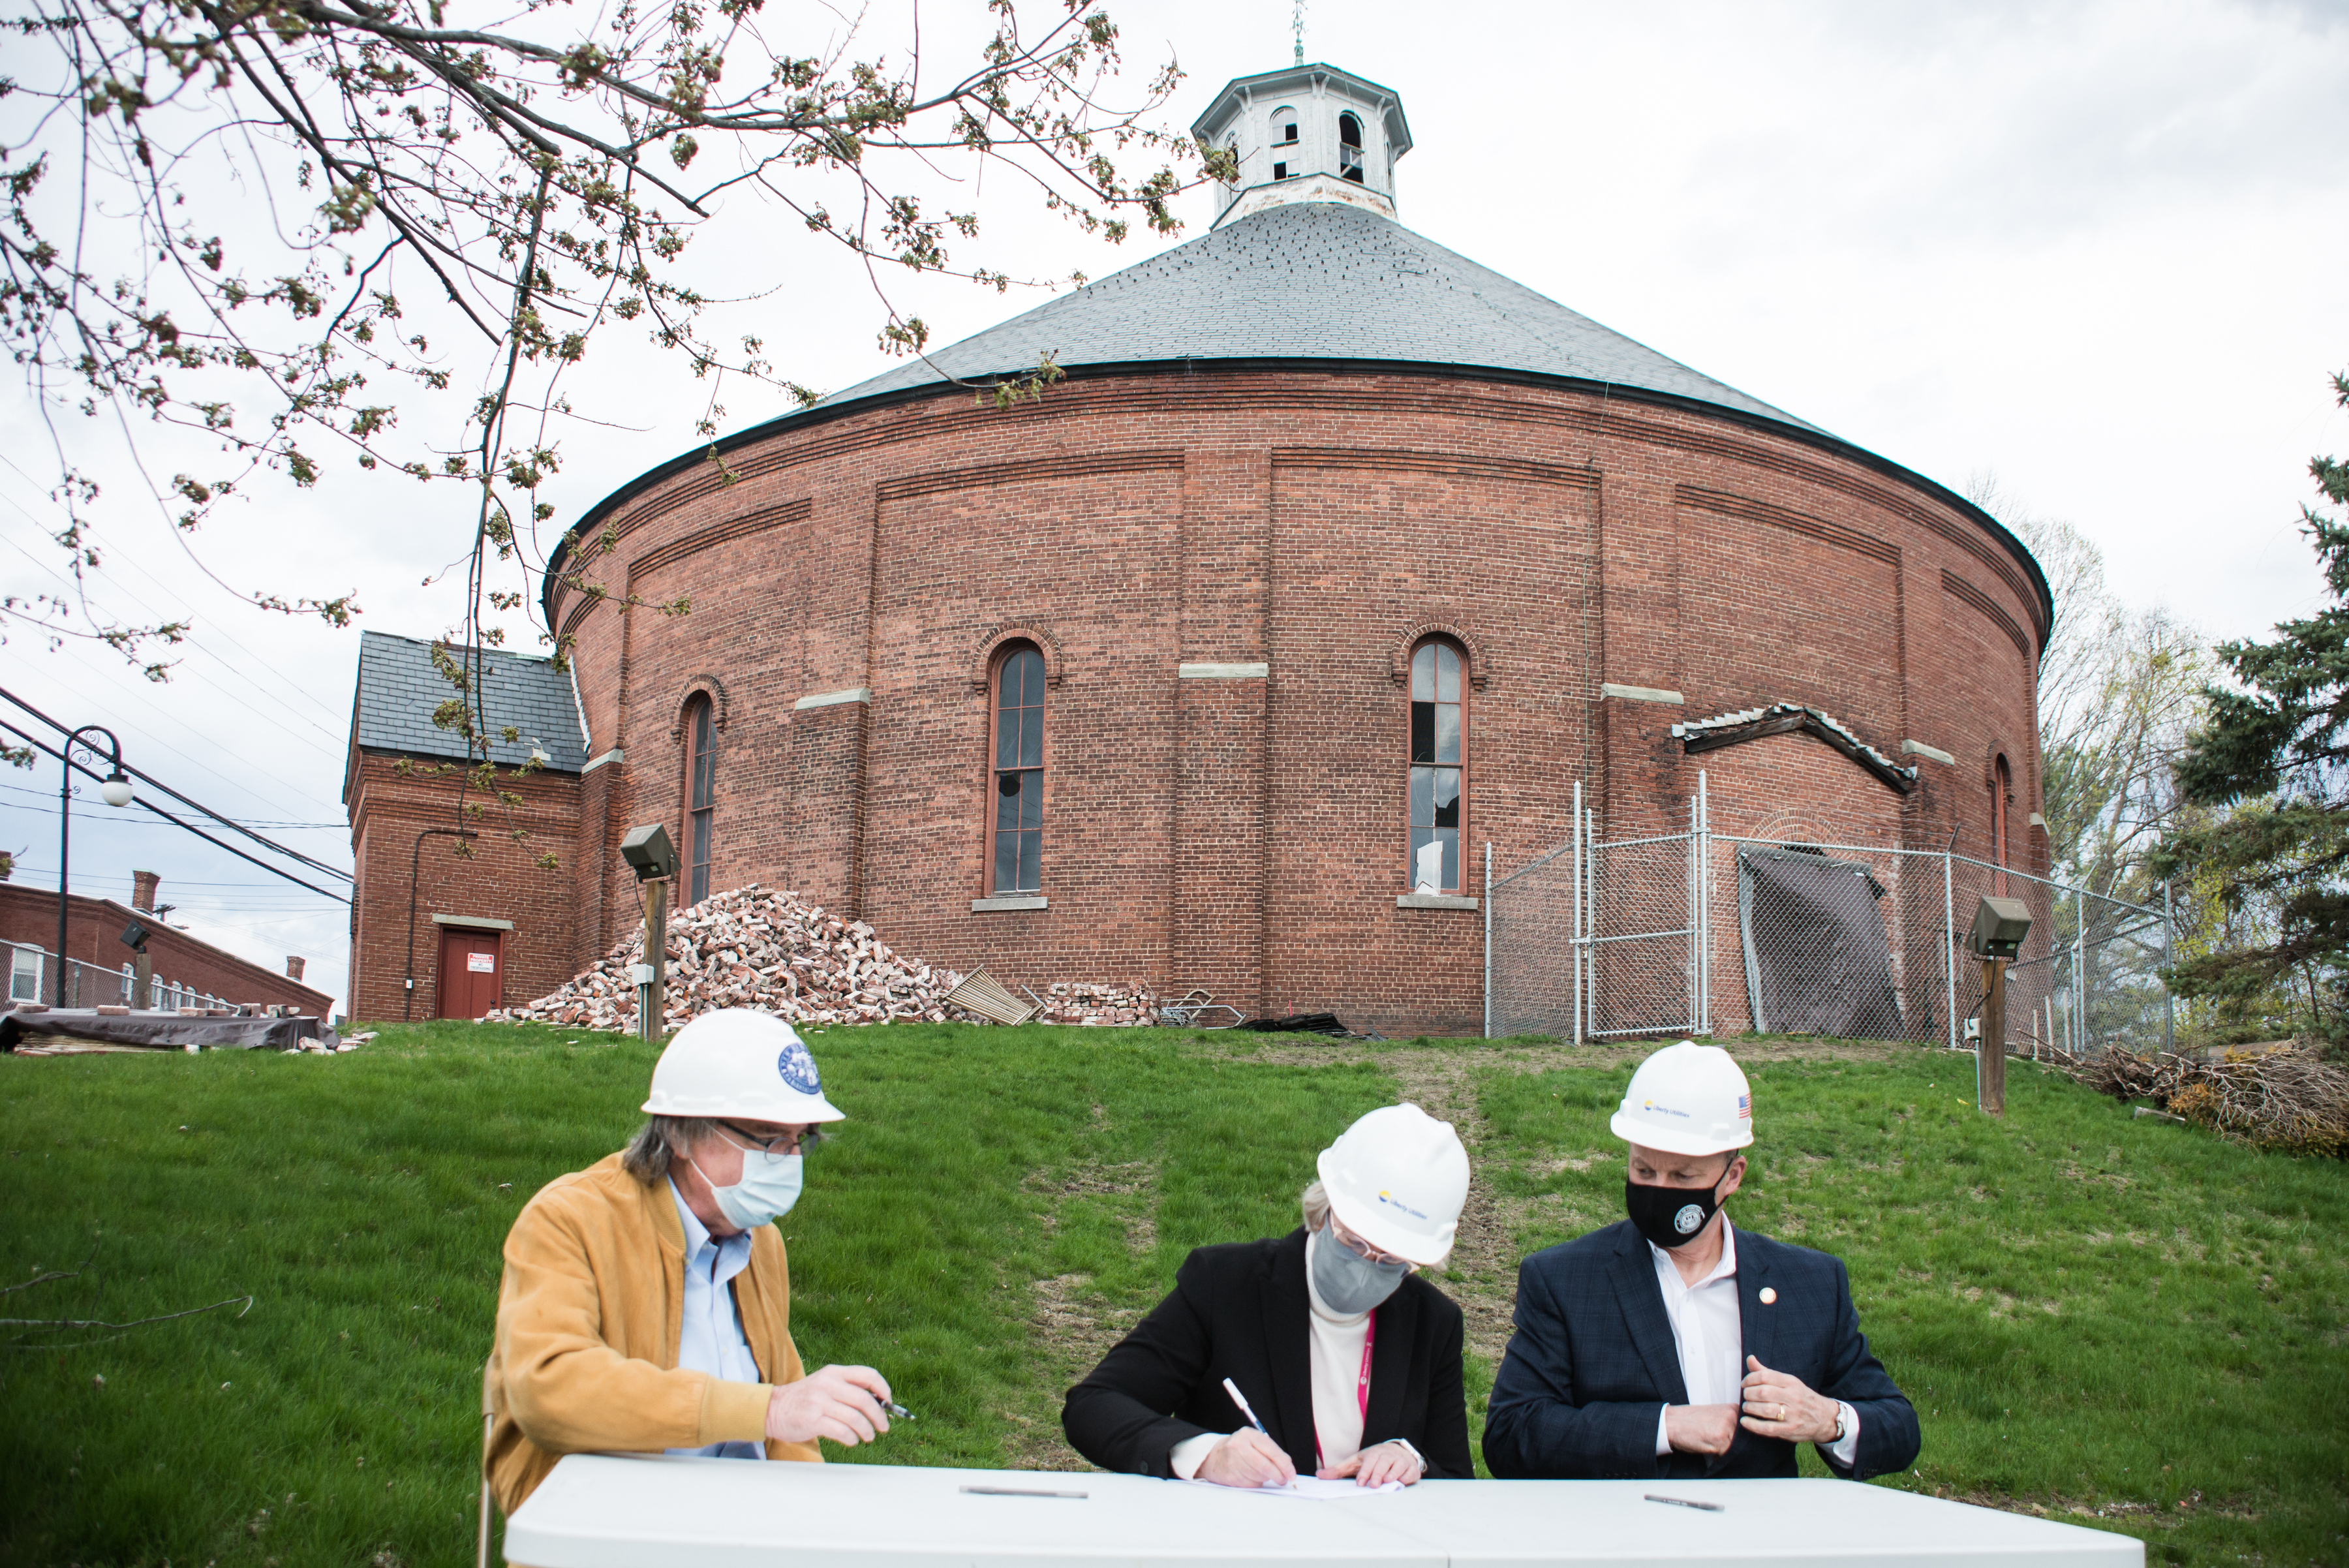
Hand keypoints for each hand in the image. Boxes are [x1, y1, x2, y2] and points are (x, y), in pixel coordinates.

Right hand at [765, 1364, 892, 1446]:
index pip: (868, 1375)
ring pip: (855, 1418)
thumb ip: (848, 1389)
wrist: (772, 1408)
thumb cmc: (805, 1399)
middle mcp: (828, 1385)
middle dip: (879, 1415)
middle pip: (864, 1399)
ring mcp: (819, 1402)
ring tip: (868, 1436)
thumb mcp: (825, 1384)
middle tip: (883, 1426)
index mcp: (834, 1373)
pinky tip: (852, 1440)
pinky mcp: (812, 1421)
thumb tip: (879, 1403)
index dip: (883, 1388)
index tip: (888, 1402)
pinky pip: (841, 1431)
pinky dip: (851, 1438)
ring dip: (867, 1430)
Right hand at [1196, 1428, 1297, 1488]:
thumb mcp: (1255, 1443)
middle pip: (1266, 1466)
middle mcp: (1239, 1445)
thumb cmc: (1240, 1450)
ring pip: (1259, 1477)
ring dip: (1265, 1478)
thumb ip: (1271, 1451)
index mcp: (1248, 1434)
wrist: (1213, 1457)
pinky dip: (1255, 1483)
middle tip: (1284, 1480)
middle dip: (1278, 1475)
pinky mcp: (1230, 1476)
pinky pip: (1250, 1484)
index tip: (1292, 1474)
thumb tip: (1288, 1465)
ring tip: (1260, 1473)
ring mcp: (1232, 1461)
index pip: (1271, 1451)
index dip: (1284, 1464)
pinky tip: (1250, 1476)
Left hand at [1318, 1442, 1424, 1486]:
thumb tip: (1319, 1475)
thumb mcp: (1355, 1462)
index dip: (1364, 1471)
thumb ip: (1339, 1470)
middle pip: (1382, 1463)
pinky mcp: (1411, 1468)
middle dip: (1377, 1473)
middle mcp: (1387, 1455)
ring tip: (1387, 1482)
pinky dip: (1406, 1476)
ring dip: (1392, 1474)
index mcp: (1372, 1453)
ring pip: (1397, 1466)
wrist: (1398, 1452)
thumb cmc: (1373, 1460)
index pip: (1368, 1461)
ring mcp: (1400, 1461)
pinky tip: (1401, 1482)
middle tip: (1373, 1485)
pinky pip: (1409, 1472)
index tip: (1360, 1483)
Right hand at [1663, 1403, 1739, 1454]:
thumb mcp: (1714, 1415)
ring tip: (1712, 1445)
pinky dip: (1719, 1456)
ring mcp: (1727, 1426)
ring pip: (1736, 1448)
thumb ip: (1730, 1422)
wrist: (1672, 1422)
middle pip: (1744, 1439)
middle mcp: (1732, 1415)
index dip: (1739, 1438)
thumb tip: (1743, 1437)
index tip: (1729, 1439)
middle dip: (1733, 1446)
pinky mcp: (1720, 1439)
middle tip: (1717, 1443)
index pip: (1748, 1429)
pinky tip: (1708, 1449)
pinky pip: (1727, 1455)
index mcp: (1732, 1408)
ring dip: (1726, 1451)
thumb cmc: (1690, 1420)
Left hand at [1739, 1355, 1840, 1443]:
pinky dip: (1753, 1425)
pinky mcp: (1790, 1430)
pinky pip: (1768, 1428)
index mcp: (1791, 1382)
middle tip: (1745, 1396)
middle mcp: (1792, 1397)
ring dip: (1749, 1408)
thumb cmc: (1802, 1398)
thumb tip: (1750, 1359)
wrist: (1826, 1418)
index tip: (1744, 1383)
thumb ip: (1767, 1372)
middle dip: (1748, 1394)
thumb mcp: (1789, 1382)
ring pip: (1764, 1409)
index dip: (1749, 1379)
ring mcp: (1792, 1415)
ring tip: (1747, 1407)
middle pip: (1762, 1392)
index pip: (1765, 1376)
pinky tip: (1745, 1421)